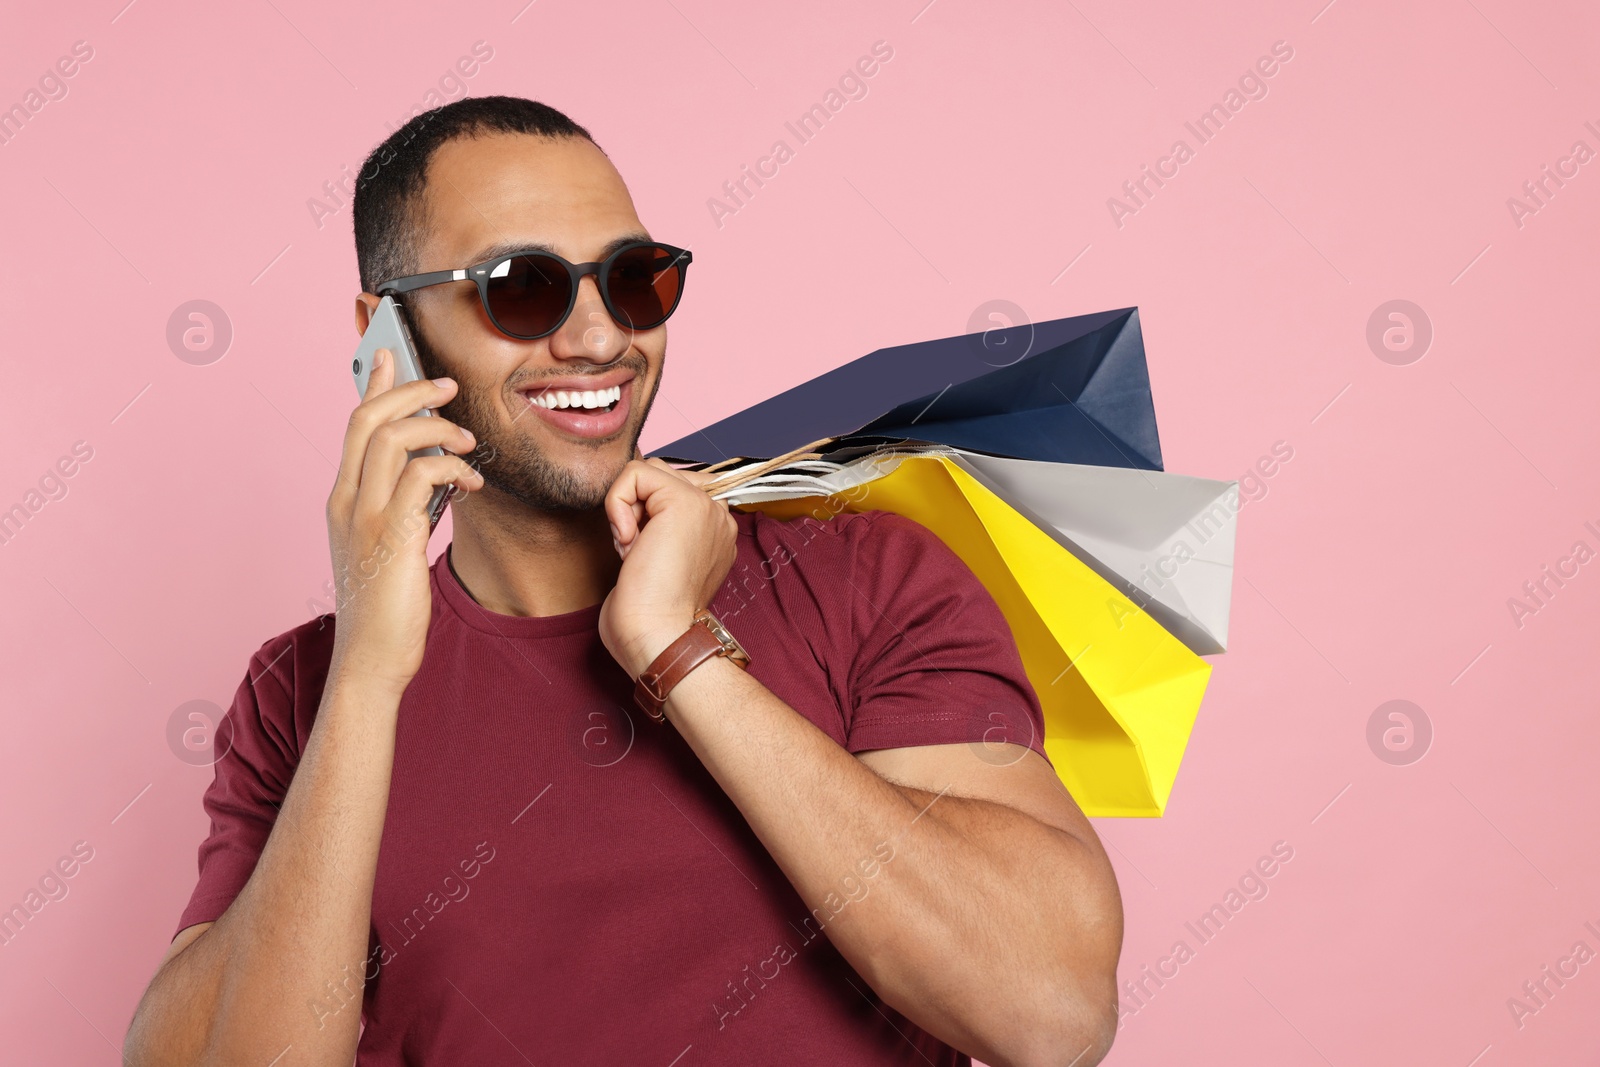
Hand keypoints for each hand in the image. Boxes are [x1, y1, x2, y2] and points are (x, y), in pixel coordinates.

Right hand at [325, 348, 483, 694]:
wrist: (372, 659)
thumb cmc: (385, 609)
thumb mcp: (387, 546)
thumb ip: (400, 508)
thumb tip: (428, 480)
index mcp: (342, 499)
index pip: (353, 425)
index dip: (373, 385)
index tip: (391, 357)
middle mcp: (346, 500)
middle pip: (369, 418)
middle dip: (411, 390)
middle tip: (447, 385)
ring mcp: (365, 517)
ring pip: (394, 437)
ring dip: (439, 428)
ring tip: (467, 442)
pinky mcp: (392, 536)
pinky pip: (423, 475)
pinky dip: (453, 467)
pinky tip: (472, 483)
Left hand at [599, 458, 737, 677]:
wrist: (658, 635)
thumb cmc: (649, 615)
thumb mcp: (656, 562)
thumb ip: (657, 531)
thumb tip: (634, 508)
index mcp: (715, 531)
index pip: (672, 491)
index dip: (644, 514)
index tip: (644, 556)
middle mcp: (717, 516)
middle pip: (660, 477)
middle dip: (636, 509)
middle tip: (637, 553)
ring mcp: (706, 507)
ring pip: (647, 471)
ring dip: (628, 508)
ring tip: (636, 549)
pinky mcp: (684, 502)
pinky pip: (634, 473)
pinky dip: (617, 504)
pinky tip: (629, 543)